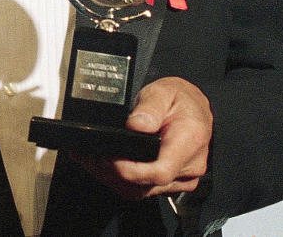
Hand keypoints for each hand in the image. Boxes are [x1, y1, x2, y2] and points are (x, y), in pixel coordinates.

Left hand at [71, 77, 211, 199]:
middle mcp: (189, 166)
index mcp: (189, 142)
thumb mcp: (163, 91)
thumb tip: (136, 125)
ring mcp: (182, 178)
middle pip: (146, 185)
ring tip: (90, 160)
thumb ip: (150, 107)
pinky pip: (145, 189)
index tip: (108, 159)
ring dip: (113, 179)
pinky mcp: (173, 183)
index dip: (130, 171)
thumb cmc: (180, 98)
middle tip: (88, 157)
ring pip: (142, 191)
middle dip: (112, 174)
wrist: (194, 106)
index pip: (160, 172)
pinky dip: (122, 180)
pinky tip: (105, 167)